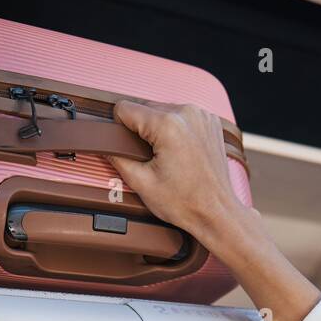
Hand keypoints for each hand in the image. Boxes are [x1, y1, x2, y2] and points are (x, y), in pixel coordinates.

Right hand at [110, 100, 241, 242]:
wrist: (216, 212)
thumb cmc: (185, 203)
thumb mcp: (141, 183)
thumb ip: (117, 158)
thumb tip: (104, 144)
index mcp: (168, 125)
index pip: (125, 108)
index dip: (119, 128)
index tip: (126, 147)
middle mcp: (187, 113)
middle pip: (145, 108)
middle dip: (141, 130)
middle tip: (150, 159)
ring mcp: (202, 115)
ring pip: (163, 111)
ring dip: (159, 129)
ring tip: (167, 157)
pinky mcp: (210, 121)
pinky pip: (182, 117)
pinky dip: (176, 130)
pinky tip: (181, 153)